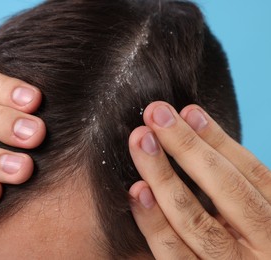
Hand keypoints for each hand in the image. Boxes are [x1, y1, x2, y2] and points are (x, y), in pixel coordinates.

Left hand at [129, 101, 270, 258]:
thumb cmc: (253, 246)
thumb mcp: (258, 219)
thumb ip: (239, 190)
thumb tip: (196, 130)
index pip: (253, 175)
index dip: (219, 140)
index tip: (188, 111)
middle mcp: (264, 248)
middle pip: (227, 190)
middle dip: (188, 148)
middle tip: (156, 114)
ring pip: (196, 221)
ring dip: (164, 176)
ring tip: (141, 140)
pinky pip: (174, 255)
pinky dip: (154, 223)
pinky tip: (136, 191)